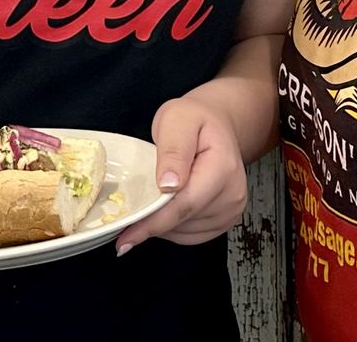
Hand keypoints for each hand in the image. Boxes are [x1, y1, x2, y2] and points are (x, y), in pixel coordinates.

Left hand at [116, 96, 247, 254]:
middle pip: (183, 221)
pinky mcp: (225, 220)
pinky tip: (165, 208)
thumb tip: (168, 185)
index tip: (124, 237)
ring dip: (162, 225)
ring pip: (184, 233)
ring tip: (152, 199)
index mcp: (222, 167)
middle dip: (151, 222)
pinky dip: (172, 228)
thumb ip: (173, 150)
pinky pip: (191, 236)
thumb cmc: (194, 119)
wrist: (216, 123)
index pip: (185, 204)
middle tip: (126, 214)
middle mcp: (232, 193)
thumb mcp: (176, 120)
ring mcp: (231, 210)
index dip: (153, 222)